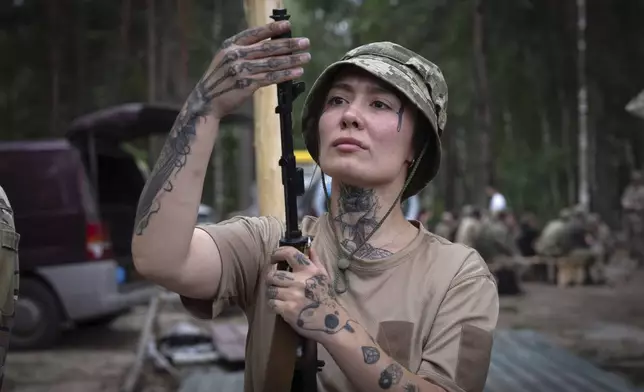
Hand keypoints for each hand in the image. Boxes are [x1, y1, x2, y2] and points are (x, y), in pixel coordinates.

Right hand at [192, 21, 310, 120]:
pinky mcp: (247, 85)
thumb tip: (272, 46)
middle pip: (268, 48)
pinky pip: (270, 78)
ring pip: (272, 63)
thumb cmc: (221, 80)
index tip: (288, 25)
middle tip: (305, 42)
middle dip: (289, 44)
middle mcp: (236, 55)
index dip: (272, 29)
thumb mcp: (227, 59)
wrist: (207, 100)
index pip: (255, 33)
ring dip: (292, 60)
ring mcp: (241, 70)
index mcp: (231, 46)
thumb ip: (244, 52)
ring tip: (306, 57)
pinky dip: (285, 75)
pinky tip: (296, 72)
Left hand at [266, 247, 354, 343]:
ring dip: (272, 292)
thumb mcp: (324, 276)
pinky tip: (279, 305)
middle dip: (271, 278)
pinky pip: (272, 303)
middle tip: (274, 282)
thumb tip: (310, 248)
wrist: (331, 322)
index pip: (289, 253)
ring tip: (277, 295)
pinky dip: (273, 304)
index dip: (277, 253)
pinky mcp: (288, 310)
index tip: (273, 258)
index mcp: (309, 270)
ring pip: (271, 289)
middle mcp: (300, 281)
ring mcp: (293, 296)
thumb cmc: (326, 298)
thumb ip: (316, 261)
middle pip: (274, 275)